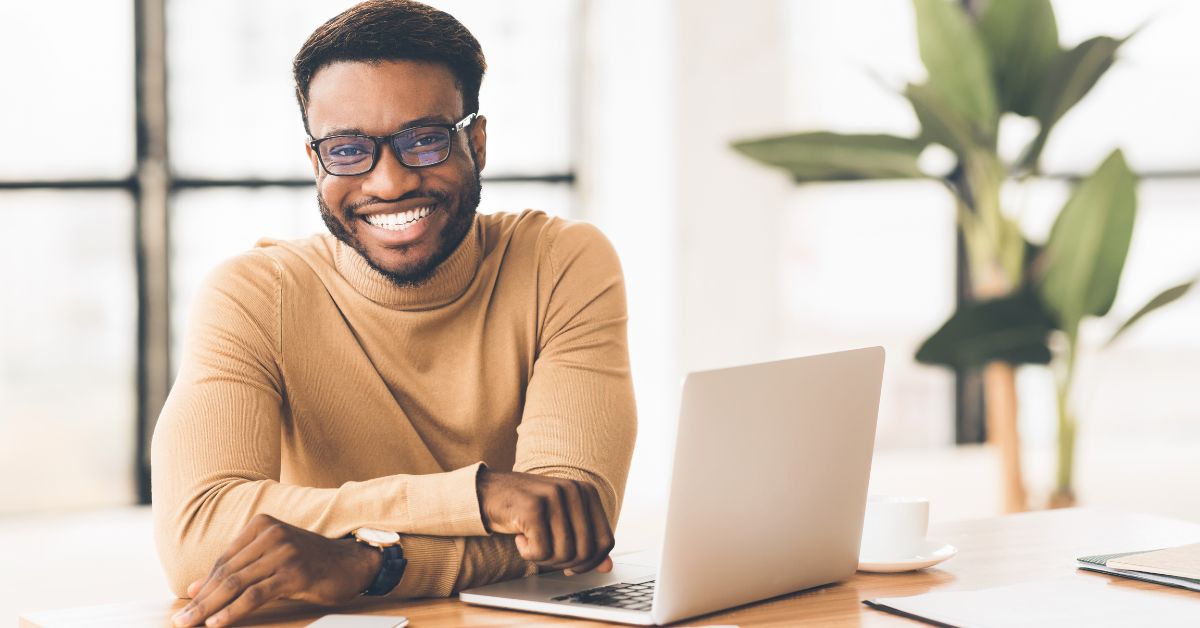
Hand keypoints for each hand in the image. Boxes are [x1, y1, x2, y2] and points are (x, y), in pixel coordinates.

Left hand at [171, 514, 380, 626]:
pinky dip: (233, 611)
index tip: (185, 608)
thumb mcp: (271, 560)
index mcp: (262, 525)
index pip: (224, 560)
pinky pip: (255, 595)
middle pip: (226, 573)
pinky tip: (218, 623)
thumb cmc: (310, 563)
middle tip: (180, 621)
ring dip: (209, 608)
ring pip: (237, 584)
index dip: (204, 587)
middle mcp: (271, 534)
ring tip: (191, 624)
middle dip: (200, 600)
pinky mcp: (294, 573)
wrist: (352, 564)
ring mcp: (284, 552)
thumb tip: (195, 588)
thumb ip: (236, 570)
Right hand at [477, 470, 614, 575]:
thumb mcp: (562, 521)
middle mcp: (573, 490)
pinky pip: (541, 551)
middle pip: (584, 551)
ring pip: (564, 553)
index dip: (590, 563)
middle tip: (545, 553)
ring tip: (531, 542)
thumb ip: (585, 541)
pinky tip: (520, 538)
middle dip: (563, 563)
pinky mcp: (533, 507)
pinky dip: (528, 554)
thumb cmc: (528, 509)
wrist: (488, 492)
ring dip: (544, 558)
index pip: (605, 541)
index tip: (571, 566)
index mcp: (587, 492)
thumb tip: (607, 566)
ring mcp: (554, 496)